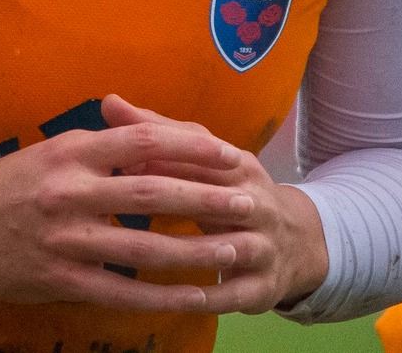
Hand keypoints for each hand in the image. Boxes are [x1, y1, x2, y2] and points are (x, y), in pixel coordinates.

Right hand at [0, 108, 259, 309]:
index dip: (190, 148)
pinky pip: (122, 290)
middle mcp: (68, 192)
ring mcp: (64, 240)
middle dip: (206, 199)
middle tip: (249, 201)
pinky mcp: (60, 281)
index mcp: (69, 152)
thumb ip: (99, 146)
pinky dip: (163, 295)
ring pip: (143, 247)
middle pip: (152, 193)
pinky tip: (196, 295)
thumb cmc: (3, 187)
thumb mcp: (50, 152)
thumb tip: (153, 137)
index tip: (229, 155)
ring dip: (195, 250)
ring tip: (235, 249)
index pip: (142, 142)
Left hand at [105, 94, 330, 314]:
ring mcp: (265, 245)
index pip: (204, 156)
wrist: (292, 240)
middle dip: (177, 198)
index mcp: (240, 167)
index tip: (121, 161)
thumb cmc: (230, 192)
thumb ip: (157, 133)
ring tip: (153, 254)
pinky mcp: (264, 285)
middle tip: (128, 203)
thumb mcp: (202, 160)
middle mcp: (257, 203)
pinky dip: (210, 297)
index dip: (164, 157)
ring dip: (195, 250)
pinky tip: (178, 299)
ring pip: (232, 246)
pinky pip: (235, 294)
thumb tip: (108, 102)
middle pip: (219, 198)